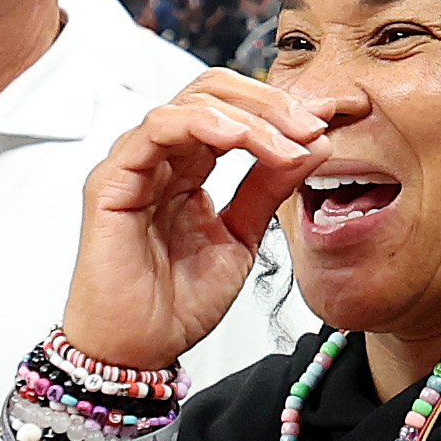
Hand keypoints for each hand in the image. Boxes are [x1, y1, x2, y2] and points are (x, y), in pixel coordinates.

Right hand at [62, 72, 324, 372]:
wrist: (141, 349)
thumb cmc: (178, 302)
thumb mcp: (243, 236)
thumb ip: (270, 187)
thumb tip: (316, 144)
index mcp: (190, 166)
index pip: (235, 109)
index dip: (282, 108)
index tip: (328, 119)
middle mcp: (162, 156)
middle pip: (214, 91)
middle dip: (271, 103)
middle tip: (312, 126)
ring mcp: (135, 163)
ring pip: (192, 102)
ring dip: (249, 116)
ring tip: (287, 143)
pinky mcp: (112, 179)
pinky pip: (156, 128)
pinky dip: (202, 123)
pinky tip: (237, 137)